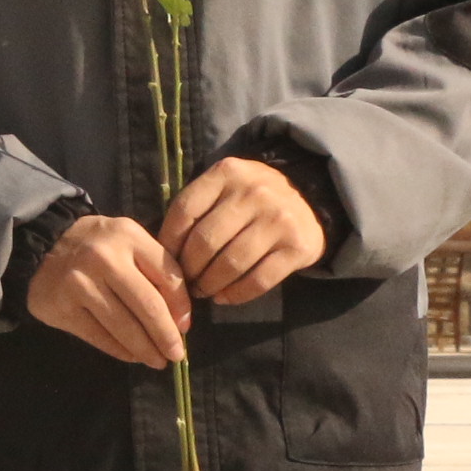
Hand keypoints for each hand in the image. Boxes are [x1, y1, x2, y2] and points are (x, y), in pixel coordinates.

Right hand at [25, 214, 189, 368]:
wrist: (41, 244)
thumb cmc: (98, 246)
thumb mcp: (130, 242)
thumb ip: (156, 270)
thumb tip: (180, 321)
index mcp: (127, 236)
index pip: (168, 277)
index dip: (181, 308)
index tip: (185, 328)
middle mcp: (103, 257)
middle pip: (147, 305)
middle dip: (166, 336)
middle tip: (176, 355)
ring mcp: (79, 283)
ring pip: (123, 326)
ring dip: (145, 349)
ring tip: (156, 361)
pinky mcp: (62, 307)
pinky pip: (99, 336)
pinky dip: (119, 350)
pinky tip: (131, 356)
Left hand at [160, 156, 325, 305]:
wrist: (310, 200)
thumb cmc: (250, 200)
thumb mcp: (223, 188)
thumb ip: (195, 209)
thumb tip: (159, 252)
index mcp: (227, 173)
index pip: (184, 212)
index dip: (168, 242)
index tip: (163, 261)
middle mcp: (254, 192)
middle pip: (204, 242)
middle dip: (187, 269)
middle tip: (182, 282)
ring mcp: (279, 220)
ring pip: (230, 264)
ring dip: (209, 285)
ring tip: (201, 291)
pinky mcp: (298, 247)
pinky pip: (258, 280)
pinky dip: (236, 294)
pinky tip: (223, 297)